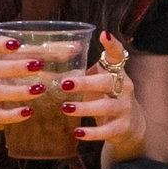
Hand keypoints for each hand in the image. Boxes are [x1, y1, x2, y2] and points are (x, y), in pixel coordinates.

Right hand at [0, 35, 46, 137]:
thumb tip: (74, 47)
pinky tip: (29, 112)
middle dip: (14, 67)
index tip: (17, 44)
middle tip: (38, 66)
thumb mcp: (14, 65)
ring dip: (18, 91)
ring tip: (40, 89)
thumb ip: (40, 54)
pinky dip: (13, 114)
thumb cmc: (3, 80)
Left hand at [64, 30, 146, 158]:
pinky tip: (77, 133)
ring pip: (107, 107)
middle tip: (64, 83)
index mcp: (116, 73)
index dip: (112, 45)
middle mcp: (124, 88)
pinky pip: (107, 130)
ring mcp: (125, 108)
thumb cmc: (105, 98)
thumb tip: (37, 71)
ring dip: (85, 107)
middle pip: (107, 82)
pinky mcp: (122, 127)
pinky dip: (92, 132)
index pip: (118, 55)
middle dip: (86, 83)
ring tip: (66, 108)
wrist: (130, 127)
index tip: (103, 35)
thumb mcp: (95, 84)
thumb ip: (75, 75)